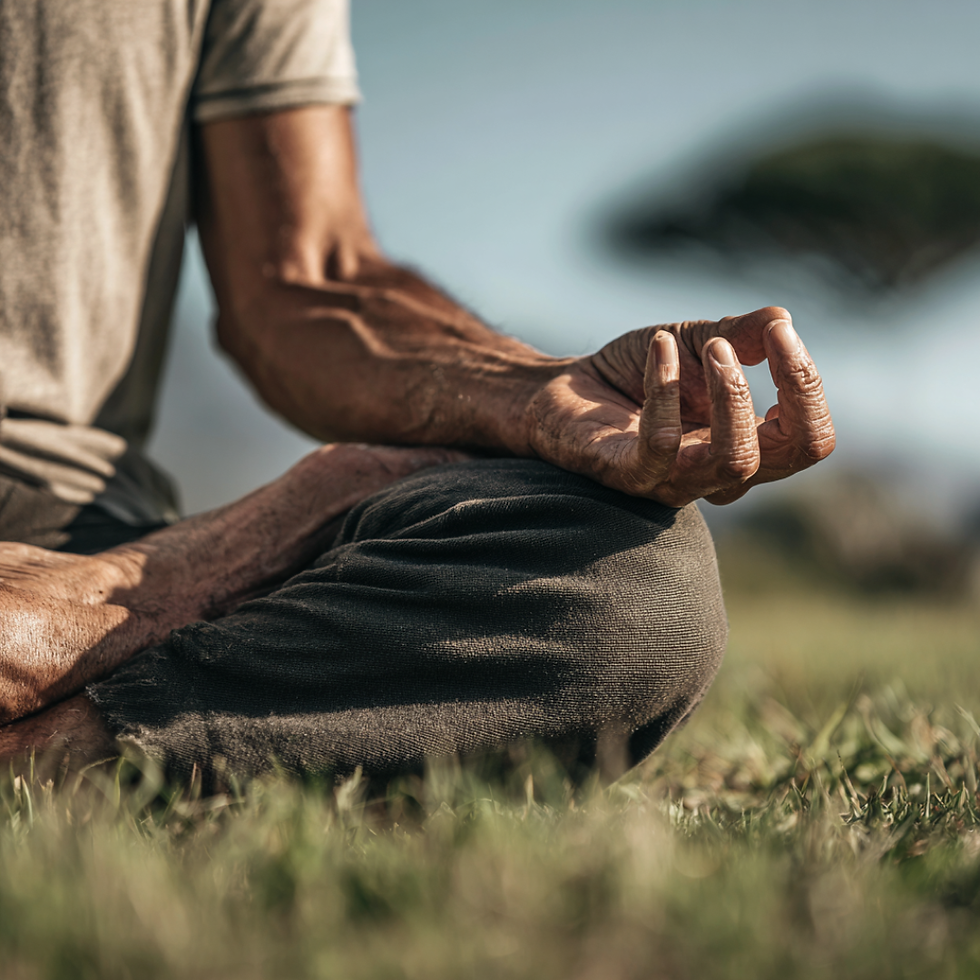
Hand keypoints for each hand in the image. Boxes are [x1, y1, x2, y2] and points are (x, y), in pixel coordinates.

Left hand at [525, 307, 834, 506]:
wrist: (563, 389)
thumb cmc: (633, 374)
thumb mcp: (694, 343)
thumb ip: (739, 336)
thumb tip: (784, 319)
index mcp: (744, 446)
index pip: (808, 438)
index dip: (807, 384)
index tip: (782, 333)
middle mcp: (716, 474)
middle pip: (791, 455)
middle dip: (790, 387)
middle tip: (761, 338)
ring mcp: (673, 480)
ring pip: (736, 461)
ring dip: (733, 394)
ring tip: (711, 346)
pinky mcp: (627, 474)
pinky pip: (663, 444)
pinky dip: (666, 387)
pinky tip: (659, 348)